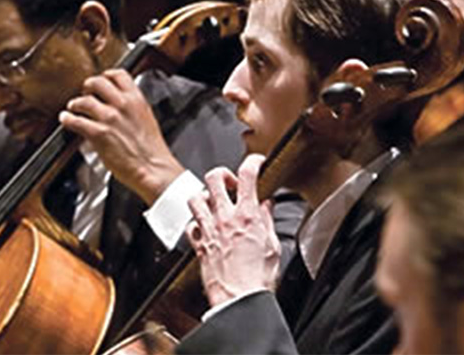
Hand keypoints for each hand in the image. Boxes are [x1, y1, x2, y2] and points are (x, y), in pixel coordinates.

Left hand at [59, 69, 183, 204]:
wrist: (152, 169)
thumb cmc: (152, 152)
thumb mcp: (147, 121)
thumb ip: (133, 110)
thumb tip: (122, 109)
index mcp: (137, 100)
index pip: (119, 75)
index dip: (107, 75)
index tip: (103, 79)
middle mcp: (123, 105)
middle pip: (98, 82)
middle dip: (88, 86)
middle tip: (86, 92)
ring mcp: (109, 118)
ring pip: (84, 100)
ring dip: (75, 103)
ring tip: (73, 107)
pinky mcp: (98, 133)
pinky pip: (76, 121)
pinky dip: (67, 119)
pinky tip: (66, 119)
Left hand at [186, 154, 280, 307]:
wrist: (238, 301)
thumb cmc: (256, 280)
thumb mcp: (273, 246)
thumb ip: (267, 221)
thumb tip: (266, 206)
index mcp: (247, 216)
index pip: (247, 175)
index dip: (252, 161)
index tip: (256, 162)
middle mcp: (225, 219)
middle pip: (214, 178)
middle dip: (222, 174)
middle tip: (230, 183)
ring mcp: (208, 229)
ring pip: (196, 197)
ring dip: (205, 195)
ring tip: (214, 202)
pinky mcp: (198, 244)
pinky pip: (189, 224)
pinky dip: (196, 221)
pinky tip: (204, 225)